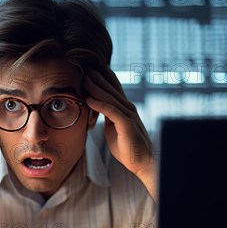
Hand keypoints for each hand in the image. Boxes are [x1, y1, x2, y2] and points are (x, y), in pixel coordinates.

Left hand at [84, 67, 156, 199]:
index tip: (89, 68)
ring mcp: (128, 115)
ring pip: (109, 97)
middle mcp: (128, 108)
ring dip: (96, 87)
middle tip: (85, 65)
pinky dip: (99, 104)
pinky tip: (89, 99)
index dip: (102, 77)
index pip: (112, 88)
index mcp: (124, 108)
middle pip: (110, 88)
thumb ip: (107, 116)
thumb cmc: (127, 147)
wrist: (142, 162)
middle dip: (97, 77)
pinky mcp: (127, 124)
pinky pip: (111, 111)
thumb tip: (96, 109)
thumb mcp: (114, 128)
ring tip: (84, 78)